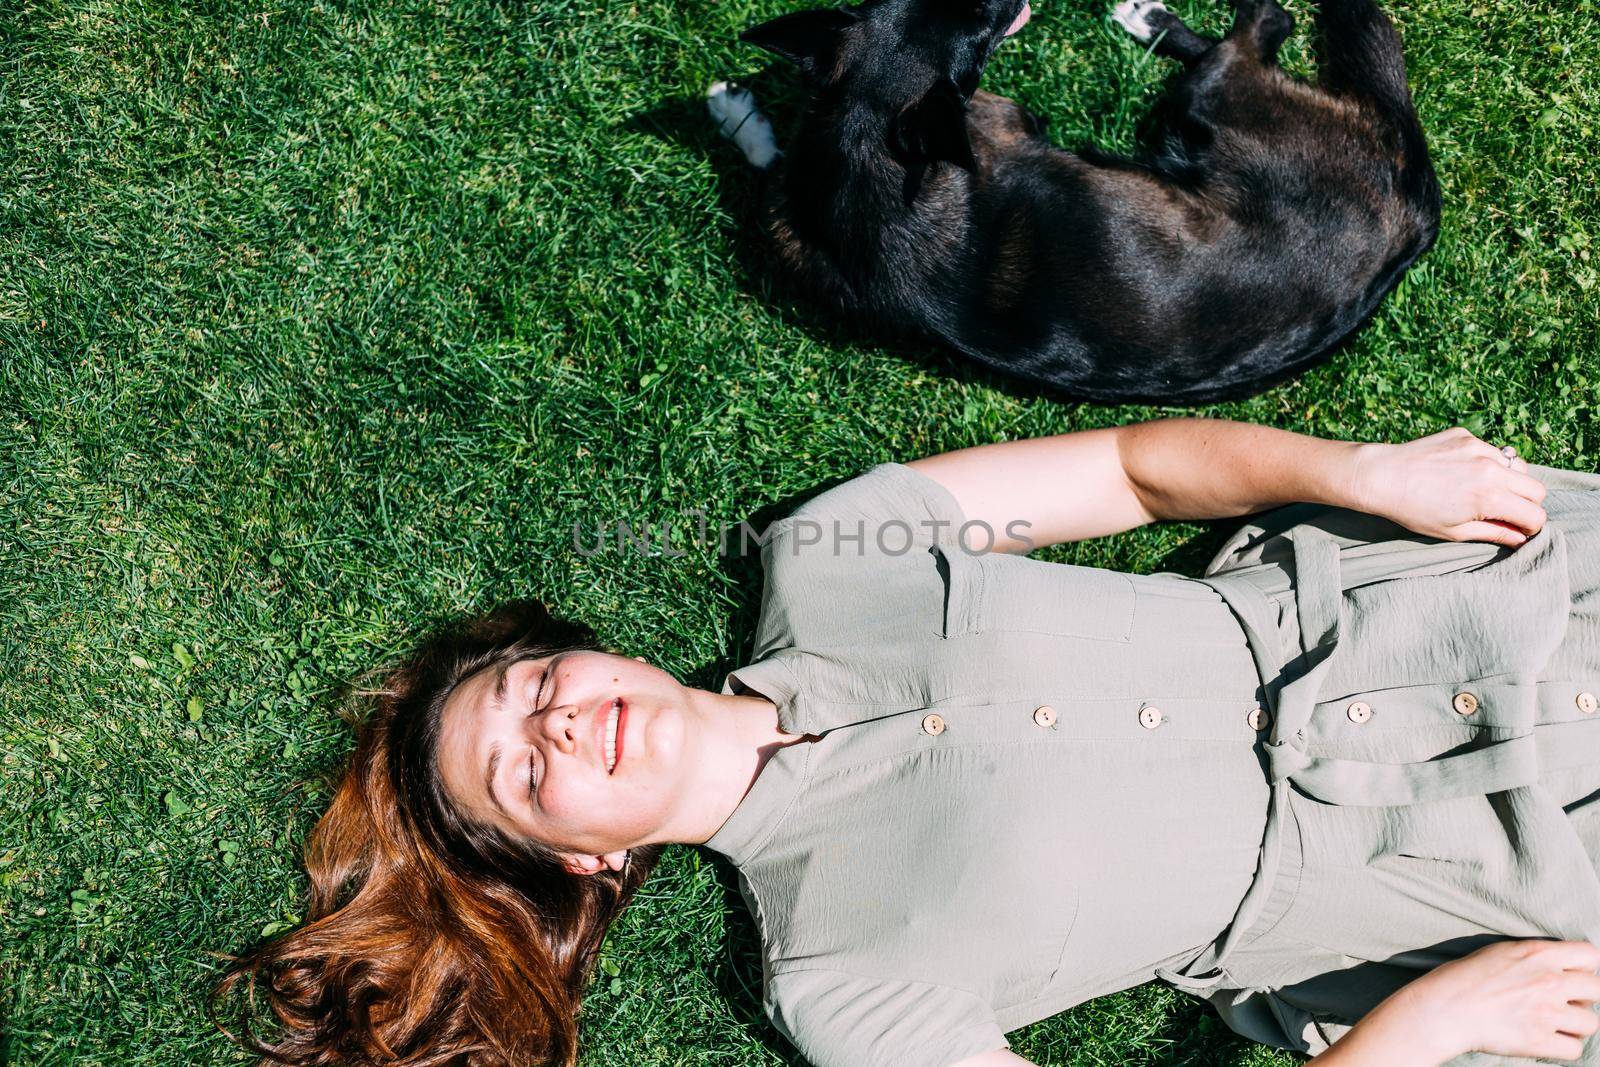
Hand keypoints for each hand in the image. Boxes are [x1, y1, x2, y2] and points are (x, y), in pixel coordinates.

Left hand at [1349, 428, 1547, 547]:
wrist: (1380, 477)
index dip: (1529, 527)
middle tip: (1505, 512)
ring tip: (1484, 491)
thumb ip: (1493, 532)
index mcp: (1490, 497)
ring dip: (1510, 481)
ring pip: (1518, 466)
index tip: (1517, 529)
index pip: (1535, 514)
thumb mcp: (1454, 531)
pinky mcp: (1466, 436)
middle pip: (1536, 489)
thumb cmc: (1412, 510)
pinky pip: (1491, 451)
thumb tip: (1520, 538)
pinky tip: (1460, 472)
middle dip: (1526, 504)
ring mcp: (1479, 448)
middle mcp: (1491, 469)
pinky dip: (1487, 463)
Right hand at [1360, 940, 1599, 1063]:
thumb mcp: (1501, 952)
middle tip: (1567, 1003)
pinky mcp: (1540, 1040)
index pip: (1590, 955)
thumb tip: (1563, 966)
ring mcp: (1546, 1012)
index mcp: (1538, 954)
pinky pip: (1575, 1049)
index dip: (1586, 967)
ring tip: (1557, 1023)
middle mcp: (1548, 981)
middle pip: (1597, 989)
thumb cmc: (1465, 977)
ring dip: (1577, 1024)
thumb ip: (1536, 956)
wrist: (1444, 1008)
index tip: (1574, 976)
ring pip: (1591, 1022)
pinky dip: (1565, 1046)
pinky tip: (1548, 1040)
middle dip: (1585, 997)